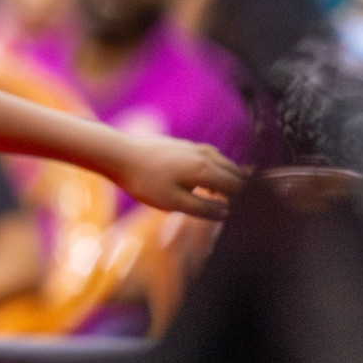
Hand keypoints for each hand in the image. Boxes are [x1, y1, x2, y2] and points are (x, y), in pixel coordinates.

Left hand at [112, 136, 246, 218]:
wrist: (118, 154)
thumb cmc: (143, 180)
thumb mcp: (173, 202)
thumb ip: (202, 208)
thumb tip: (226, 213)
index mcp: (206, 169)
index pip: (238, 187)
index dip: (243, 203)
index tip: (243, 217)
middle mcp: (206, 154)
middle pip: (235, 173)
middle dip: (241, 191)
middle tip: (240, 210)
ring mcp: (196, 147)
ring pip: (224, 164)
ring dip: (228, 181)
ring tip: (224, 200)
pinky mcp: (185, 145)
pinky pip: (211, 158)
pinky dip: (216, 171)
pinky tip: (206, 183)